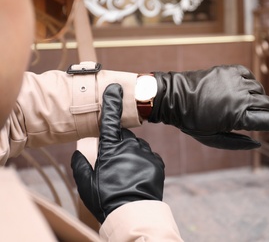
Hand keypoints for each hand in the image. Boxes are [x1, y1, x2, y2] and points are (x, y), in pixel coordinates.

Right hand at [71, 84, 164, 222]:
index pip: (110, 121)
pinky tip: (137, 177)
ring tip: (126, 176)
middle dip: (117, 145)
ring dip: (130, 155)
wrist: (132, 213)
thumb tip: (79, 153)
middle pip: (122, 138)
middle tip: (112, 166)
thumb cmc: (106, 199)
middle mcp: (130, 146)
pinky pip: (148, 156)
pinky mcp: (157, 162)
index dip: (112, 102)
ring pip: (136, 147)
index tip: (115, 88)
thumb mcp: (85, 184)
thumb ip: (80, 164)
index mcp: (111, 148)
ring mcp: (146, 154)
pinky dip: (142, 162)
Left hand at [149, 65, 268, 149]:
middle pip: (268, 104)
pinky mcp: (230, 69)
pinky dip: (249, 85)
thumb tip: (259, 143)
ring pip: (259, 91)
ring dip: (257, 99)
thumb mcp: (213, 139)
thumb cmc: (191, 121)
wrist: (173, 96)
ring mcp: (235, 81)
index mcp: (237, 116)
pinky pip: (250, 77)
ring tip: (242, 105)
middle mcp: (240, 97)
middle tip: (267, 117)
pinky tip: (239, 91)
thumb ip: (237, 144)